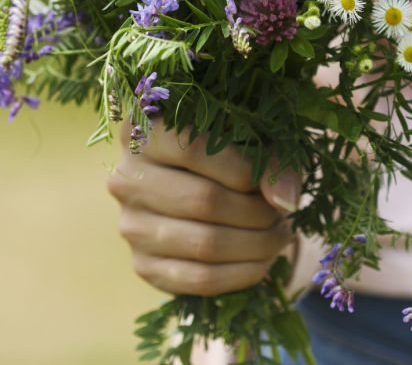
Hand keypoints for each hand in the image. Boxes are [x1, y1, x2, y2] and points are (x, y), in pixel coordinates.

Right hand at [107, 125, 299, 295]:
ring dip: (256, 245)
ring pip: (205, 244)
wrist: (198, 188)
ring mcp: (131, 225)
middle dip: (256, 212)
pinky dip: (242, 274)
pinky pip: (199, 279)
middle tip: (281, 213)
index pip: (192, 148)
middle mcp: (126, 177)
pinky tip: (263, 260)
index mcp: (144, 131)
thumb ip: (271, 161)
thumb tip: (285, 201)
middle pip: (202, 200)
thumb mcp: (251, 140)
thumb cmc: (228, 153)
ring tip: (278, 234)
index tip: (272, 181)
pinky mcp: (143, 266)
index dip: (242, 168)